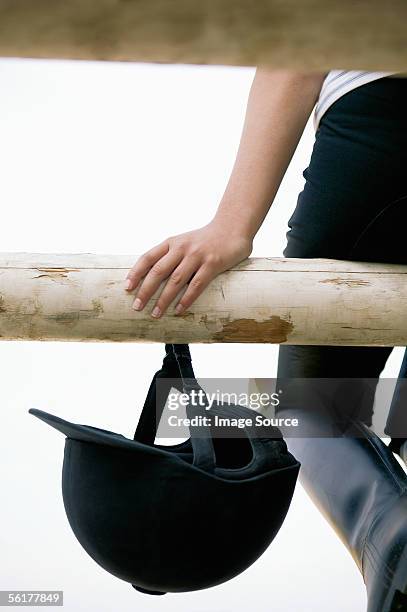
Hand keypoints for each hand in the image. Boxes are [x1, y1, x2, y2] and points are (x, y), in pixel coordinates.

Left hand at [125, 220, 252, 317]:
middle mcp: (182, 248)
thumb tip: (152, 279)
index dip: (136, 273)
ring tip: (156, 313)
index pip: (148, 258)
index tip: (127, 288)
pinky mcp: (213, 263)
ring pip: (176, 280)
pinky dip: (186, 299)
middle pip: (158, 271)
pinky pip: (197, 284)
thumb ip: (170, 256)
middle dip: (146, 290)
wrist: (232, 227)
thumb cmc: (205, 240)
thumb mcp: (184, 242)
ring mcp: (197, 255)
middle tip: (137, 307)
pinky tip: (179, 310)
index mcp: (171, 242)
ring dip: (164, 299)